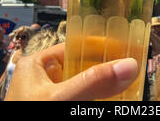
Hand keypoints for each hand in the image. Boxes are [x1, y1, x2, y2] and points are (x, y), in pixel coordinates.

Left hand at [5, 43, 138, 100]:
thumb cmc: (28, 118)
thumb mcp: (60, 99)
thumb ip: (92, 83)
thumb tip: (128, 66)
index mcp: (36, 65)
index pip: (74, 47)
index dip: (100, 46)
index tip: (126, 46)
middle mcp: (44, 80)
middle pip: (82, 68)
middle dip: (106, 69)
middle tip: (131, 67)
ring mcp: (51, 97)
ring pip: (85, 88)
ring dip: (104, 88)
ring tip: (129, 82)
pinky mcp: (59, 107)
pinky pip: (83, 101)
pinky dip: (97, 100)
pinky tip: (116, 99)